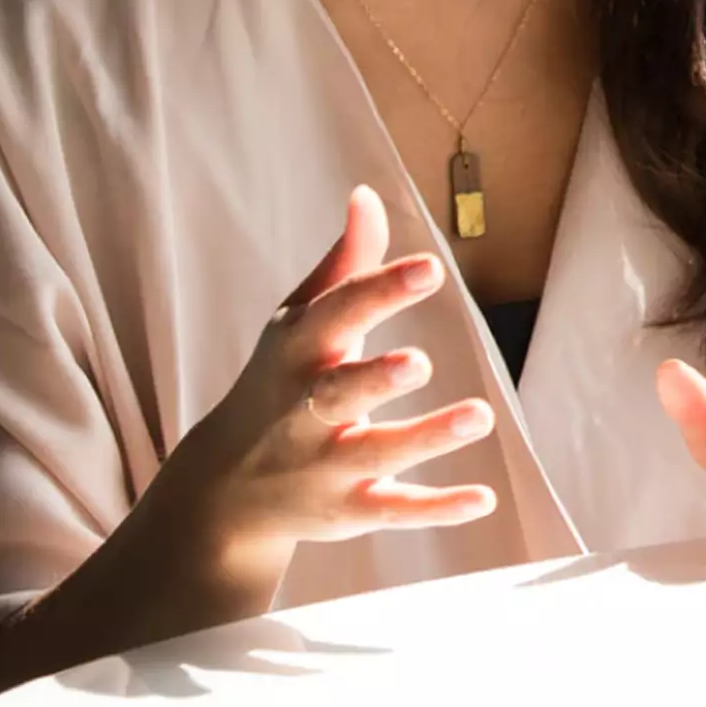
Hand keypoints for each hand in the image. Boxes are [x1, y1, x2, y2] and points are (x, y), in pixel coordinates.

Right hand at [136, 188, 499, 588]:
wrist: (221, 490)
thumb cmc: (276, 383)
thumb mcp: (298, 322)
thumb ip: (343, 265)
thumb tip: (368, 195)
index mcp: (297, 353)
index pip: (337, 315)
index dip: (380, 291)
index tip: (429, 268)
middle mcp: (304, 411)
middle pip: (340, 392)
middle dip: (376, 377)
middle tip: (420, 362)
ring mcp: (325, 465)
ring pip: (376, 452)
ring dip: (426, 437)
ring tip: (480, 415)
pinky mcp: (347, 511)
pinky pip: (392, 511)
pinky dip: (436, 508)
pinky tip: (484, 498)